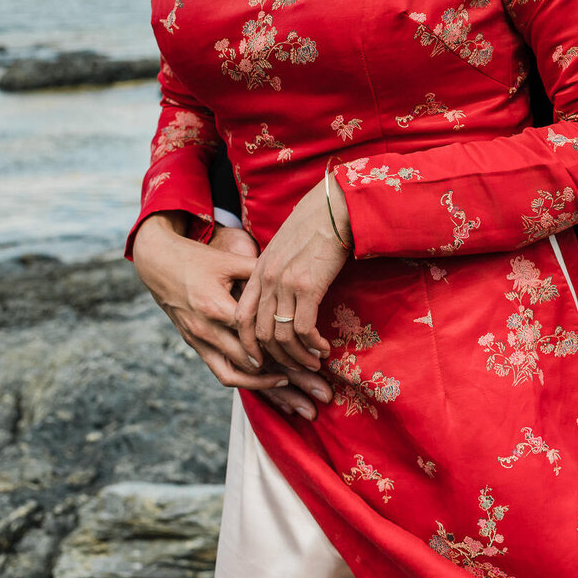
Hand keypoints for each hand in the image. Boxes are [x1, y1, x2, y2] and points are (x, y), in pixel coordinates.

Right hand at [132, 213, 288, 390]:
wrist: (158, 264)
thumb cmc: (198, 259)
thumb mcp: (230, 262)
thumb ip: (261, 273)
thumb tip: (295, 278)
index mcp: (216, 306)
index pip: (253, 334)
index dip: (280, 345)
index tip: (305, 350)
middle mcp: (205, 329)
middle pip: (246, 360)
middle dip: (278, 372)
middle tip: (306, 375)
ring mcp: (198, 341)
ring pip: (231, 375)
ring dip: (260, 383)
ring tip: (287, 383)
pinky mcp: (194, 345)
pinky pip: (219, 371)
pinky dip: (242, 379)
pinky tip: (264, 378)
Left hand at [236, 173, 351, 372]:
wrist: (335, 208)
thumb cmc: (317, 225)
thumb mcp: (286, 248)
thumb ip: (278, 271)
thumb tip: (284, 294)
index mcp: (258, 271)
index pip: (242, 316)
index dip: (248, 344)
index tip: (263, 360)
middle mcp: (266, 280)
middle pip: (259, 333)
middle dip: (276, 359)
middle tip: (295, 369)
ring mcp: (284, 284)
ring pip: (280, 336)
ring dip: (298, 357)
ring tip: (314, 364)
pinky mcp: (307, 287)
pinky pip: (302, 329)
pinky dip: (313, 344)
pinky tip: (324, 348)